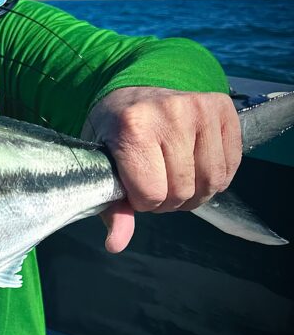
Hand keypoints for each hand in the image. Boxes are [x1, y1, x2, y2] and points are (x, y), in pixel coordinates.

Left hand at [83, 87, 241, 253]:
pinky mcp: (223, 108)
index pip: (151, 193)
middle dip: (167, 200)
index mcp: (133, 127)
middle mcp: (170, 113)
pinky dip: (214, 177)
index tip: (135, 188)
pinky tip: (194, 166)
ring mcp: (200, 109)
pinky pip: (231, 166)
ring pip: (211, 182)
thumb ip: (112, 206)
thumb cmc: (116, 130)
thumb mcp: (104, 164)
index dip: (143, 201)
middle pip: (182, 191)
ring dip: (194, 192)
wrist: (133, 90)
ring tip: (175, 179)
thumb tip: (115, 244)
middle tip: (156, 184)